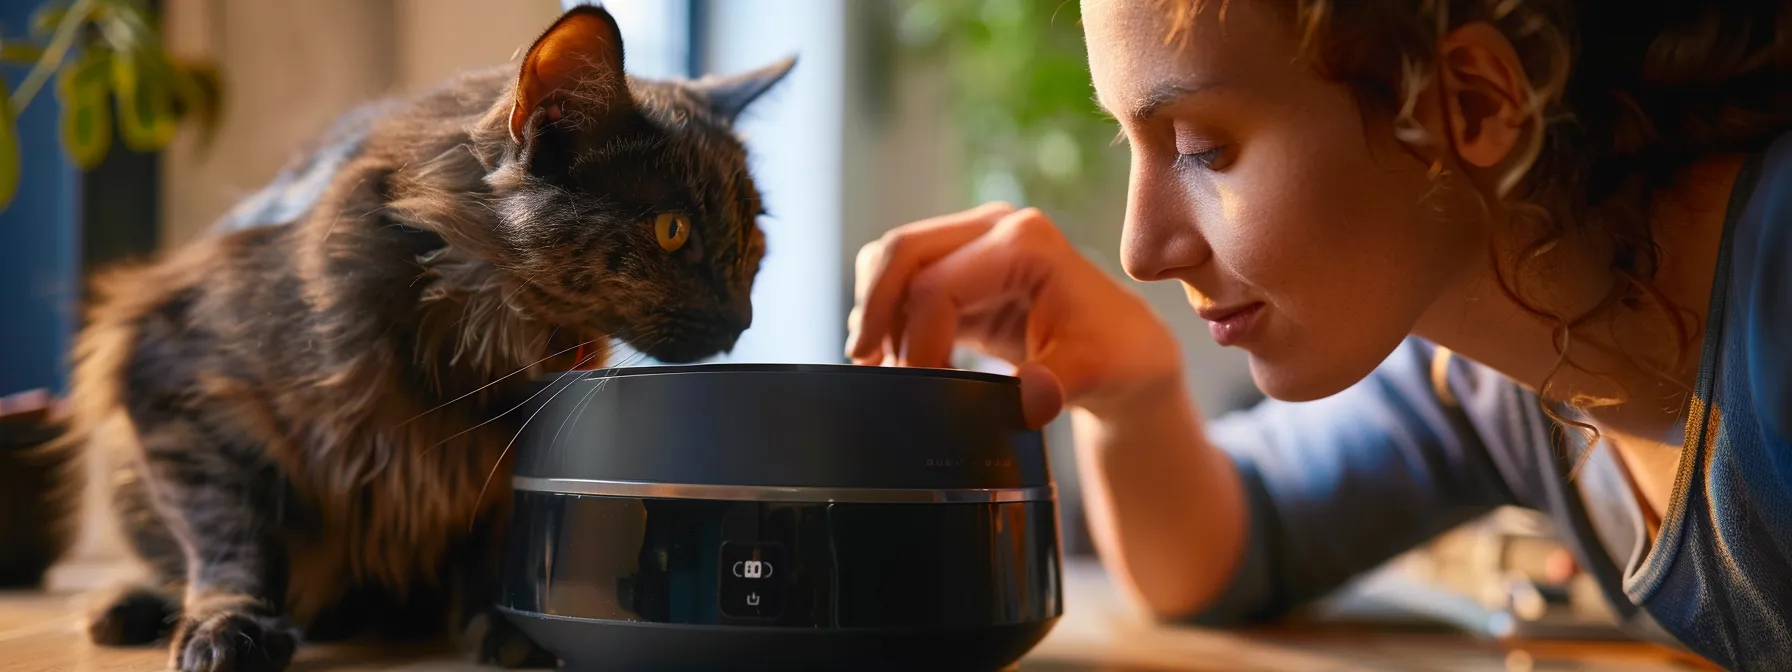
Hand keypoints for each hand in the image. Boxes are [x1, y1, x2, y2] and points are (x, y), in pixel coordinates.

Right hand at [846, 202, 1182, 427]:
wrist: (1123, 349)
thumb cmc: (1112, 355)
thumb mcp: (1091, 373)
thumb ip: (1053, 385)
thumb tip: (1023, 399)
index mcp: (1026, 243)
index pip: (939, 285)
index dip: (919, 342)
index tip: (920, 389)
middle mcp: (995, 228)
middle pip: (902, 251)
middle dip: (875, 310)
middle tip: (865, 365)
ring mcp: (974, 241)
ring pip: (893, 258)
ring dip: (877, 309)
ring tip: (881, 364)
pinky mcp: (961, 266)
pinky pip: (903, 276)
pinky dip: (888, 312)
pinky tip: (895, 355)